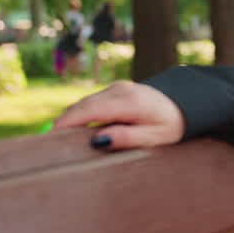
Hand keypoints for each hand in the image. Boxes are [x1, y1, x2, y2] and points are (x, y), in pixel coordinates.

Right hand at [53, 80, 183, 150]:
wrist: (184, 105)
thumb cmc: (172, 124)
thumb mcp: (155, 137)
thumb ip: (128, 138)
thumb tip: (99, 140)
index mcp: (129, 102)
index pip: (89, 111)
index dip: (67, 124)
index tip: (50, 138)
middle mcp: (120, 90)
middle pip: (82, 105)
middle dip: (64, 123)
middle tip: (49, 144)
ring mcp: (117, 87)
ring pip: (85, 103)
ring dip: (72, 118)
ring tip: (59, 140)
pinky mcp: (116, 89)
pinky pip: (92, 102)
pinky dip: (82, 114)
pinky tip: (76, 130)